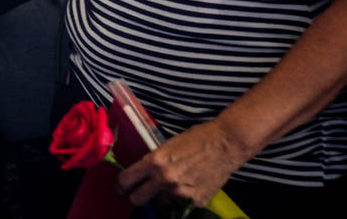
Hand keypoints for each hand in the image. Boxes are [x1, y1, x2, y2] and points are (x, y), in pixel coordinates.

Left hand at [117, 120, 251, 209]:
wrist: (226, 144)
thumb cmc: (196, 139)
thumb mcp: (167, 146)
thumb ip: (153, 162)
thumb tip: (141, 174)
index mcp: (155, 162)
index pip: (126, 180)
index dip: (120, 185)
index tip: (121, 187)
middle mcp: (165, 180)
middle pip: (137, 200)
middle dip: (136, 196)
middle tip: (139, 192)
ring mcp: (182, 193)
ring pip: (158, 205)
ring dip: (159, 199)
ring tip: (166, 189)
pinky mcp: (197, 202)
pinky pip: (180, 207)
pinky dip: (179, 202)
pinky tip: (184, 190)